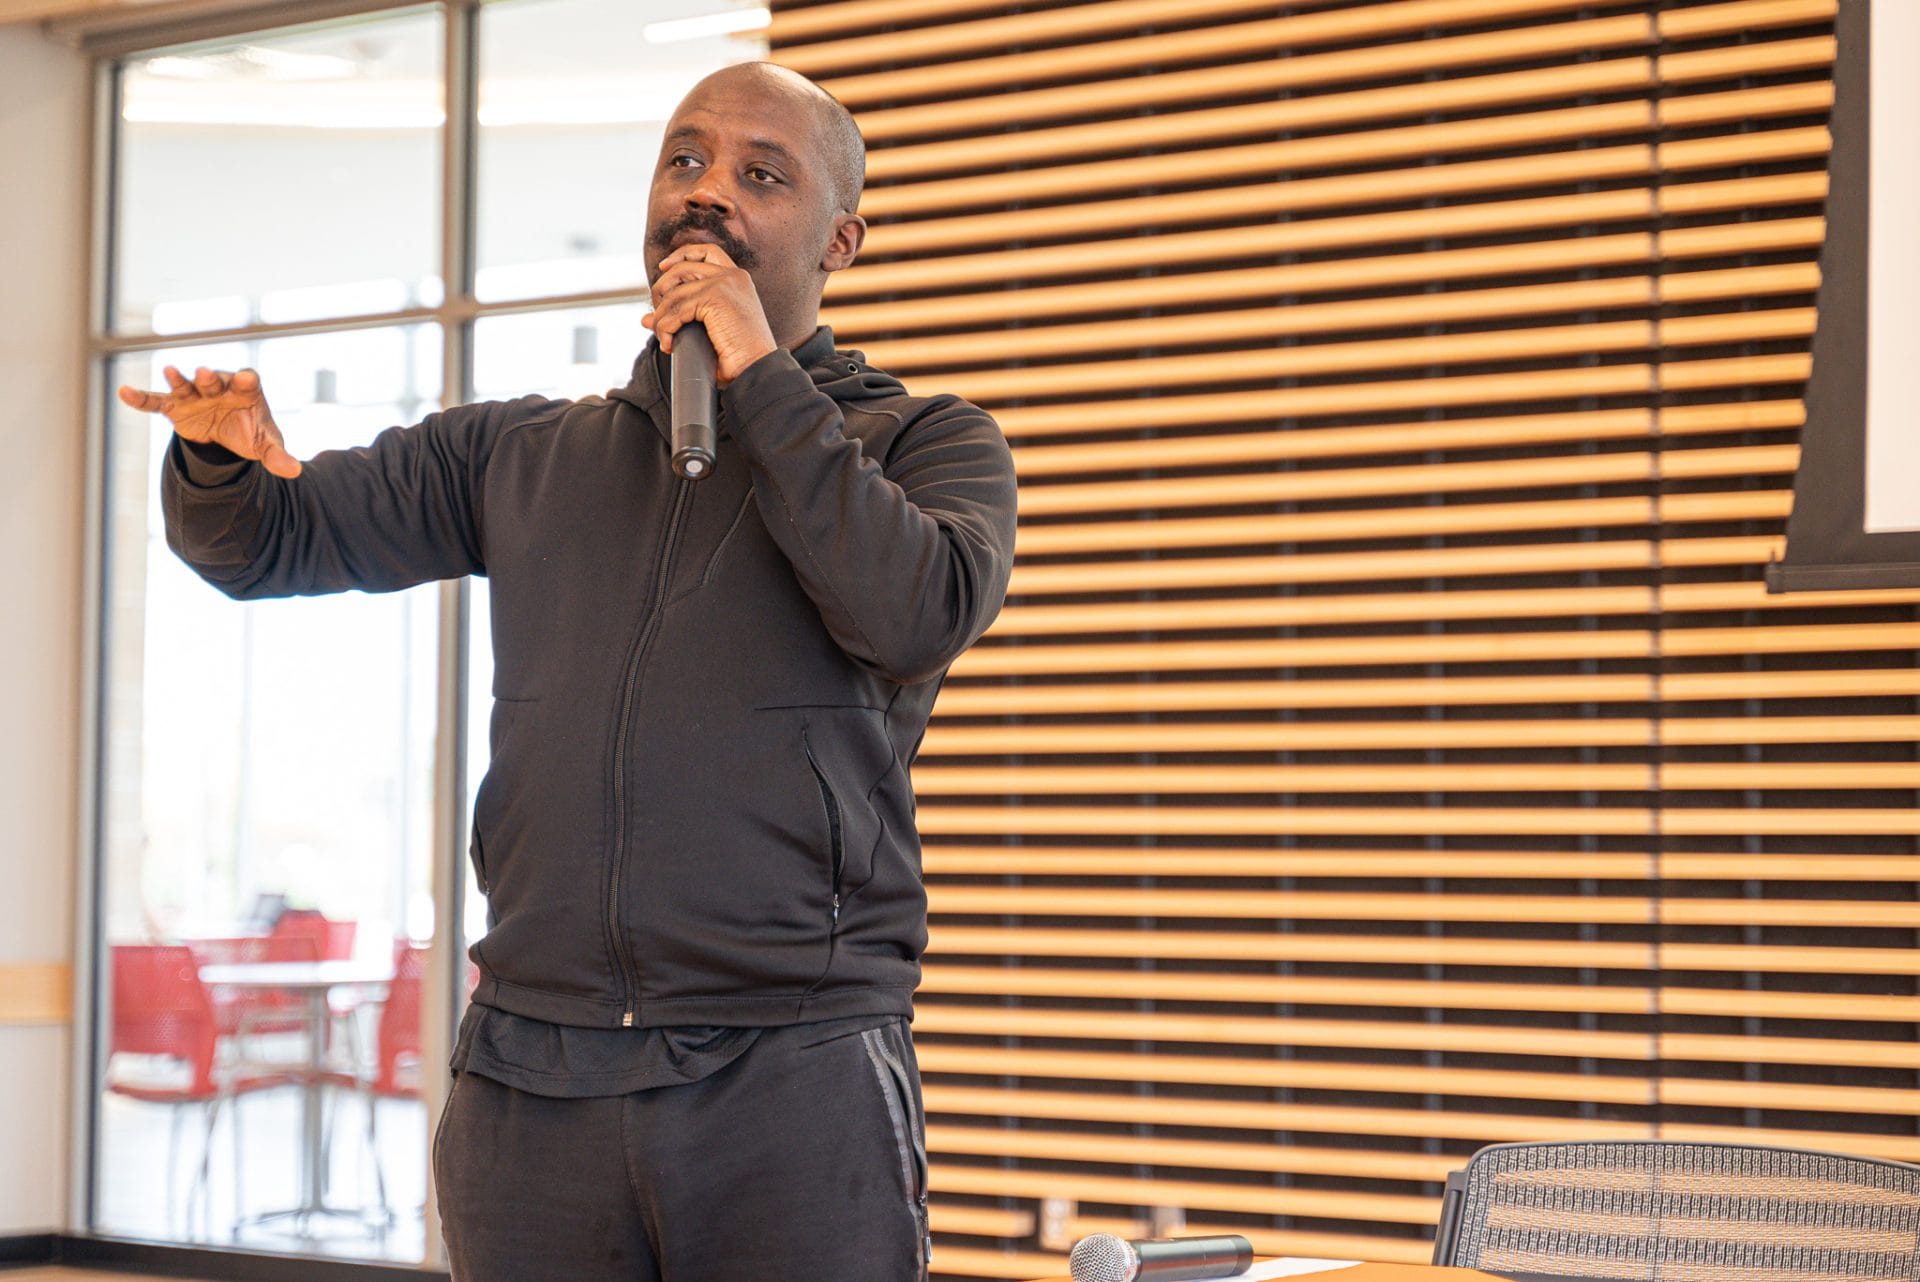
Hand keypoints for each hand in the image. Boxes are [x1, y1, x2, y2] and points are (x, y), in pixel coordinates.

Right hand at [117, 365, 301, 478]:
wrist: (227, 436)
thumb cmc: (250, 431)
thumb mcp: (266, 445)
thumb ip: (278, 456)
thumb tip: (295, 472)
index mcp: (246, 391)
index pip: (248, 382)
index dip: (246, 380)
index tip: (247, 379)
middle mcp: (219, 387)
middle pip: (214, 380)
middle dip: (209, 378)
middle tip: (205, 373)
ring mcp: (195, 396)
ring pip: (185, 385)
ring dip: (178, 379)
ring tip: (170, 371)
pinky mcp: (176, 406)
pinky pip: (156, 401)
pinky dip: (141, 398)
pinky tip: (124, 392)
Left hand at [643, 244, 777, 384]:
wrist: (757, 369)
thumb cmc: (740, 357)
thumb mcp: (710, 330)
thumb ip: (683, 317)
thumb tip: (645, 319)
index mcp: (738, 280)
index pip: (707, 252)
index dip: (681, 255)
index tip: (663, 267)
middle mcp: (733, 276)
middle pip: (682, 267)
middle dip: (662, 289)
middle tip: (659, 317)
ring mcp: (724, 284)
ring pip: (674, 292)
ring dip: (661, 317)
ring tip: (665, 338)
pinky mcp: (714, 297)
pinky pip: (676, 309)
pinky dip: (666, 328)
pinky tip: (670, 344)